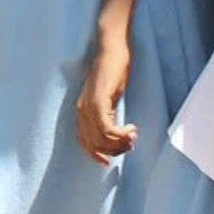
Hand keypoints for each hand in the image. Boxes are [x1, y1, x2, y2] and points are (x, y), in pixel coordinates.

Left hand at [75, 32, 136, 164]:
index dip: (94, 155)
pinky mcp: (98, 100)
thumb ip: (107, 114)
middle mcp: (81, 110)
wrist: (110, 50)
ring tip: (132, 136)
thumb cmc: (112, 73)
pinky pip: (107, 128)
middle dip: (114, 151)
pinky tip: (132, 128)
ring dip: (120, 144)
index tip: (107, 162)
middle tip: (130, 143)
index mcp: (81, 111)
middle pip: (94, 145)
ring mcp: (88, 105)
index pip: (82, 141)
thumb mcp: (107, 98)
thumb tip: (115, 135)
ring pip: (101, 139)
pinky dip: (121, 134)